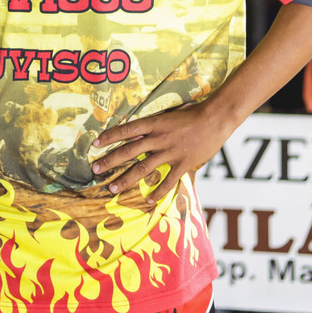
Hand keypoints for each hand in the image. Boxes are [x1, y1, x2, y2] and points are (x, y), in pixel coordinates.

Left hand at [91, 101, 232, 202]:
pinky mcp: (183, 164)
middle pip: (129, 151)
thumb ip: (155, 123)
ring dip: (126, 180)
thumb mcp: (170, 113)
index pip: (126, 130)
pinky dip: (158, 192)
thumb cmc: (194, 112)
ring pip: (143, 168)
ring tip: (112, 188)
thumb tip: (139, 130)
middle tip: (95, 170)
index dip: (109, 137)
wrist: (216, 119)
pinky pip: (167, 181)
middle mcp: (159, 138)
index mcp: (155, 123)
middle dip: (110, 161)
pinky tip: (148, 200)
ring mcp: (170, 152)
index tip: (95, 144)